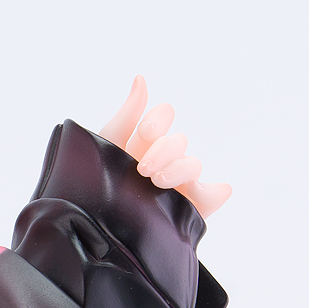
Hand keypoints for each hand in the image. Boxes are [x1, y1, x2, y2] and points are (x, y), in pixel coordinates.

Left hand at [99, 76, 231, 217]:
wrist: (90, 228)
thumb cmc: (95, 184)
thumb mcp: (105, 147)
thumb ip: (126, 116)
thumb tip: (141, 79)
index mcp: (143, 143)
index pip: (162, 117)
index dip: (158, 120)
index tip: (145, 131)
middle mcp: (162, 161)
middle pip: (178, 141)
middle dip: (162, 150)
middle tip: (142, 169)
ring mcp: (176, 185)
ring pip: (192, 165)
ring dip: (179, 169)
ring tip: (158, 182)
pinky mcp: (186, 210)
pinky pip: (211, 196)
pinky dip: (216, 191)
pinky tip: (218, 189)